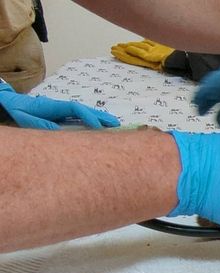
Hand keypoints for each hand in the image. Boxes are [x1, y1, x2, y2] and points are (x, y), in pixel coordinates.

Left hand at [0, 83, 119, 129]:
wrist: (11, 103)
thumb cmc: (18, 111)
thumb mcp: (25, 119)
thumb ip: (41, 124)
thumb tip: (59, 132)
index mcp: (52, 106)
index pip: (75, 109)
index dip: (88, 116)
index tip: (98, 127)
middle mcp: (60, 106)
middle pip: (84, 109)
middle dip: (100, 116)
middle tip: (116, 124)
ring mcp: (61, 110)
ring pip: (84, 112)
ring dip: (99, 118)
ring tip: (114, 125)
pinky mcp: (61, 115)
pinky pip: (79, 117)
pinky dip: (92, 121)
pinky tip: (100, 127)